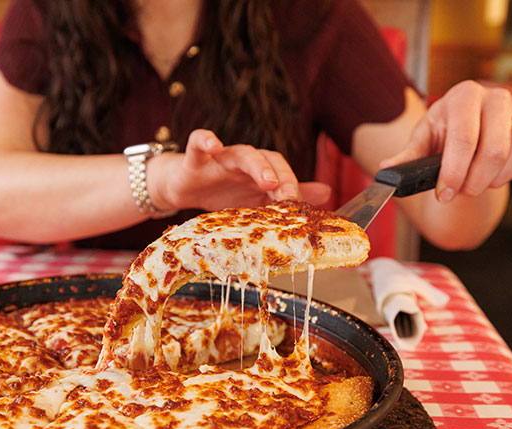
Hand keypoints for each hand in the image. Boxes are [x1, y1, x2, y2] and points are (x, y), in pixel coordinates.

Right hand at [151, 129, 329, 211]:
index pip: (282, 172)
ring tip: (268, 180)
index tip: (299, 206)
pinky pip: (198, 142)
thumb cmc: (223, 192)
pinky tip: (213, 144)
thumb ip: (288, 195)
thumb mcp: (256, 199)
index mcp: (259, 170)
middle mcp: (244, 160)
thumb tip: (327, 192)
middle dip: (281, 177)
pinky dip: (206, 140)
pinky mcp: (194, 158)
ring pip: (242, 152)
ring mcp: (220, 157)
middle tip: (289, 196)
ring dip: (257, 164)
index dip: (292, 186)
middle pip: (267, 159)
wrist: (184, 188)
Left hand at [381, 81, 511, 202]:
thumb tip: (386, 171)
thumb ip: (407, 157)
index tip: (445, 195)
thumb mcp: (423, 142)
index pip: (464, 139)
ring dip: (499, 179)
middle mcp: (496, 96)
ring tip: (481, 181)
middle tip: (464, 191)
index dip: (455, 173)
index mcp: (463, 96)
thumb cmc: (443, 135)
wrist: (472, 130)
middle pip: (495, 151)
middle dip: (476, 182)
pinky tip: (507, 172)